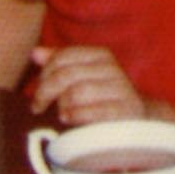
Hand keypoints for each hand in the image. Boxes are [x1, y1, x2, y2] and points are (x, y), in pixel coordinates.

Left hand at [29, 45, 146, 125]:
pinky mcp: (125, 111)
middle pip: (65, 75)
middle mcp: (112, 68)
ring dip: (62, 106)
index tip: (37, 94)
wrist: (139, 120)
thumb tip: (35, 53)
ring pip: (76, 93)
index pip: (62, 57)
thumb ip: (60, 65)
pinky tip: (68, 119)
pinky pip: (91, 111)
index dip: (44, 75)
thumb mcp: (82, 78)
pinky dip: (74, 116)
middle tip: (38, 107)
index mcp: (101, 55)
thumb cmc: (102, 99)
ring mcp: (121, 89)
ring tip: (61, 114)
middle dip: (45, 92)